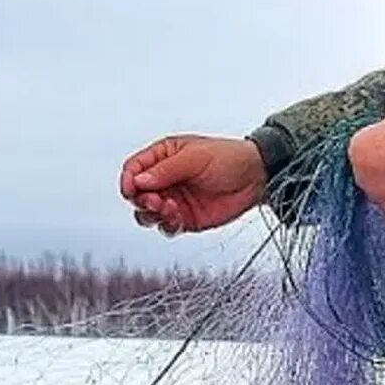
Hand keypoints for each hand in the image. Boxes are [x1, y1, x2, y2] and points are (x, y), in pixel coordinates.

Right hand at [119, 135, 266, 234]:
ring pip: (147, 214)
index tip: (132, 190)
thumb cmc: (229, 158)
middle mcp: (165, 179)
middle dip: (141, 200)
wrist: (256, 177)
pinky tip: (178, 218)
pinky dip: (167, 225)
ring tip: (170, 209)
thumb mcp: (195, 158)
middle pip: (137, 194)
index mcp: (163, 156)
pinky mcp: (185, 218)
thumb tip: (139, 180)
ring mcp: (174, 200)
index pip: (134, 168)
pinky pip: (166, 227)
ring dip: (153, 214)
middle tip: (155, 201)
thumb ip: (166, 170)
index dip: (128, 180)